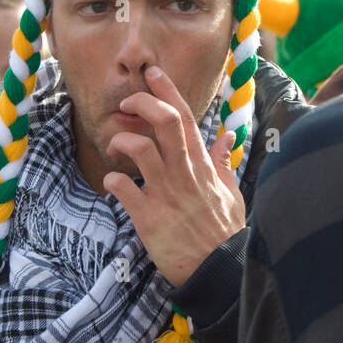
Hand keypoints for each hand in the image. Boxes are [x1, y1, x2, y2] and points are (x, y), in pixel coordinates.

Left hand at [103, 66, 245, 286]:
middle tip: (127, 102)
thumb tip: (225, 137)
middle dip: (141, 103)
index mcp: (203, 165)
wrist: (219, 269)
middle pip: (163, 122)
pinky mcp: (148, 217)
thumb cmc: (225, 231)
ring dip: (122, 141)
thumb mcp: (231, 192)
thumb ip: (222, 163)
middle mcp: (184, 173)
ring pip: (140, 149)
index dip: (167, 91)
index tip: (152, 73)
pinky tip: (112, 185)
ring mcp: (166, 193)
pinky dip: (112, 181)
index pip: (185, 117)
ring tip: (115, 146)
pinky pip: (123, 188)